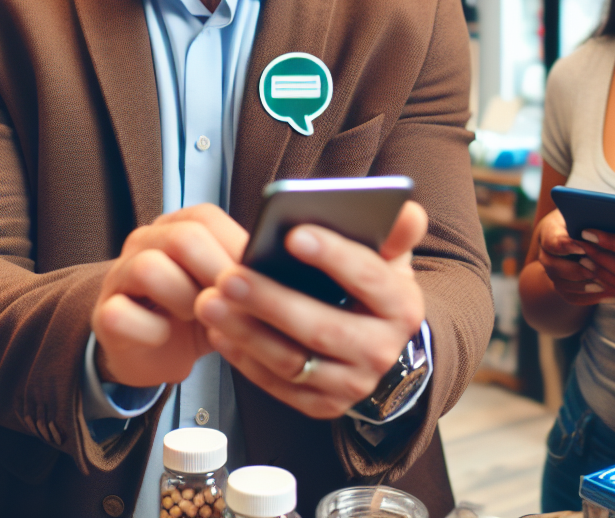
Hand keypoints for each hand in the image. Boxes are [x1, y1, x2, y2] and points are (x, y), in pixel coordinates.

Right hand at [92, 203, 246, 388]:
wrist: (153, 351)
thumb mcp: (226, 291)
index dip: (235, 246)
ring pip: (149, 268)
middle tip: (235, 304)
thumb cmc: (196, 315)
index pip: (206, 217)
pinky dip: (152, 330)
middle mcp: (145, 242)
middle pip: (182, 237)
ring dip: (184, 299)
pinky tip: (165, 336)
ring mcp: (120, 275)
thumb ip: (245, 273)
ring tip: (197, 318)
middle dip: (217, 274)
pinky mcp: (104, 313)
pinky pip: (121, 313)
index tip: (260, 277)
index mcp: (178, 227)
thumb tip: (282, 269)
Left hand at [194, 201, 427, 420]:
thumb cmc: (371, 290)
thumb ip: (395, 232)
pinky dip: (244, 360)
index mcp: (402, 307)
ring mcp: (352, 384)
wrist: (378, 347)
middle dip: (271, 301)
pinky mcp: (323, 405)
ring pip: (293, 361)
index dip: (331, 255)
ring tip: (209, 302)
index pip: (368, 277)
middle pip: (322, 327)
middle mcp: (382, 351)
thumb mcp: (389, 259)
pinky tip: (218, 332)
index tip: (291, 233)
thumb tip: (405, 209)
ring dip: (246, 332)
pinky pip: (278, 385)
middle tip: (228, 276)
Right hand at [531, 207, 614, 306]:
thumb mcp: (588, 212)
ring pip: (562, 284)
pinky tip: (613, 297)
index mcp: (550, 231)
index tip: (583, 247)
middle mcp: (546, 253)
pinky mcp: (563, 286)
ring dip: (583, 286)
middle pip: (553, 266)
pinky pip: (573, 297)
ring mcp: (552, 272)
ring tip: (604, 286)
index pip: (552, 240)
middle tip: (596, 270)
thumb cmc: (588, 219)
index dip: (566, 245)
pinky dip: (592, 298)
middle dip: (576, 269)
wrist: (577, 234)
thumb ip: (596, 216)